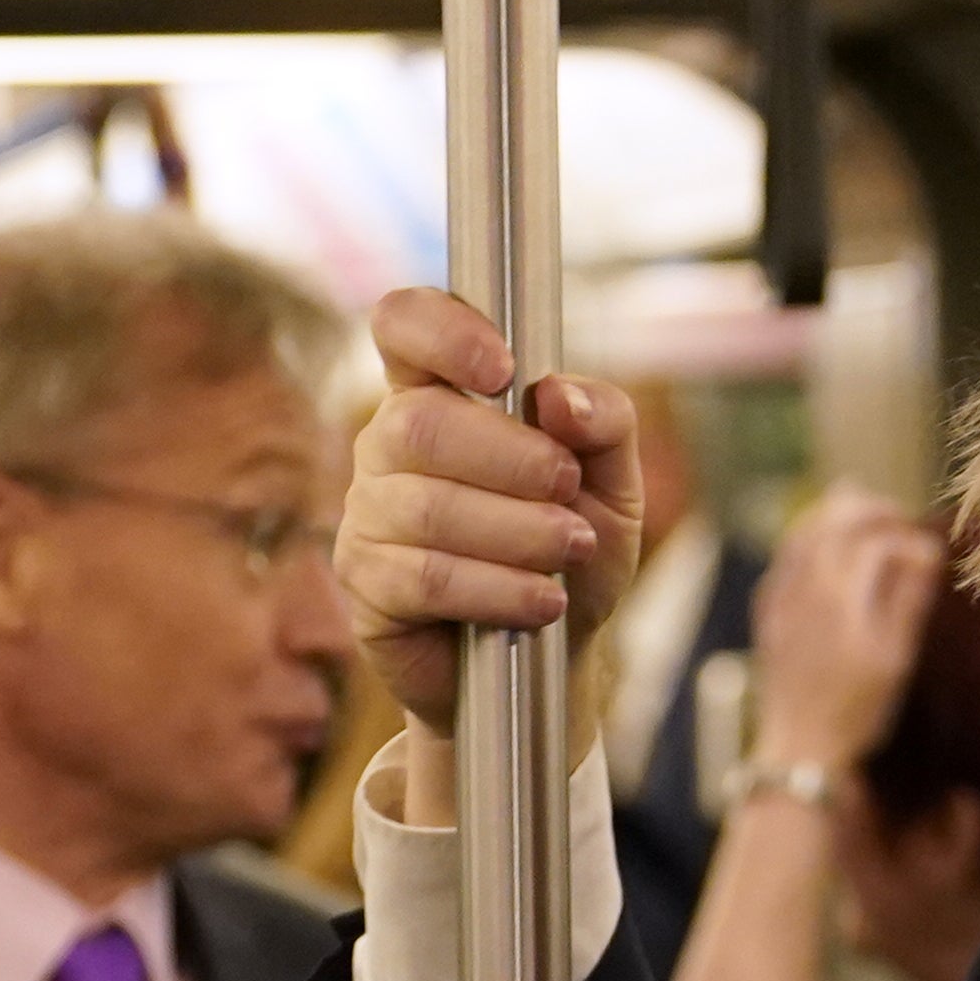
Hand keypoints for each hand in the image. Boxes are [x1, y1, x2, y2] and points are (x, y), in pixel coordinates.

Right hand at [341, 287, 644, 772]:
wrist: (552, 656)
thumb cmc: (571, 553)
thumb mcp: (612, 482)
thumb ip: (604, 422)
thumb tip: (558, 396)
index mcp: (439, 393)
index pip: (404, 323)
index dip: (444, 331)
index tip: (504, 371)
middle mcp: (387, 445)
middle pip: (419, 423)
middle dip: (510, 458)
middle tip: (567, 489)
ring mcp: (367, 514)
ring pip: (426, 507)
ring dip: (516, 530)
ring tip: (570, 551)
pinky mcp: (366, 584)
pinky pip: (424, 577)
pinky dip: (497, 588)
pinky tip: (542, 602)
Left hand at [747, 484, 943, 778]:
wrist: (801, 745)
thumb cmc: (857, 709)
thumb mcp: (895, 657)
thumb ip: (909, 599)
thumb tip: (928, 553)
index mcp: (840, 594)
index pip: (877, 542)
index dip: (908, 540)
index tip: (931, 555)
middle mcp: (805, 585)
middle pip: (836, 520)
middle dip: (872, 511)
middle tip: (899, 518)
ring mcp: (781, 595)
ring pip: (804, 531)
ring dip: (837, 516)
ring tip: (865, 514)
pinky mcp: (768, 609)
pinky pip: (785, 555)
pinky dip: (809, 537)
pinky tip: (826, 544)